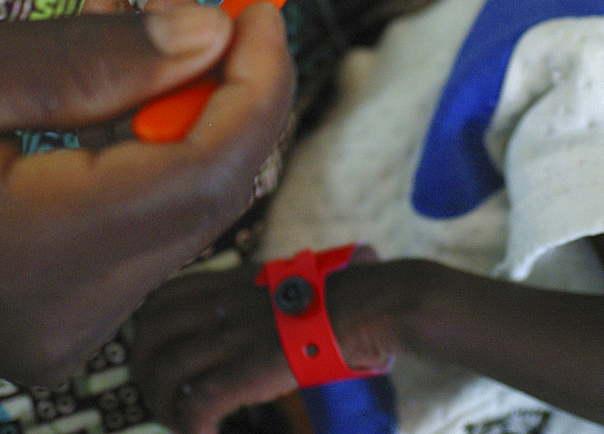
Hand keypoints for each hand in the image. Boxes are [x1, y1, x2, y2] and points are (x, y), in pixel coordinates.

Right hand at [0, 0, 293, 387]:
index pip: (209, 173)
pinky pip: (135, 214)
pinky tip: (103, 78)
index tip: (260, 11)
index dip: (256, 84)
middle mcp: (68, 314)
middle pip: (203, 189)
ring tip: (135, 18)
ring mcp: (62, 320)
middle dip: (217, 83)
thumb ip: (90, 61)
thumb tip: (213, 33)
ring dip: (174, 103)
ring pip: (175, 199)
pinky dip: (139, 139)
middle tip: (190, 2)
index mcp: (41, 256)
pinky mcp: (53, 303)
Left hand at [131, 246, 391, 433]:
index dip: (147, 331)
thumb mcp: (278, 283)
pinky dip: (192, 428)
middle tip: (158, 396)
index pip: (161, 298)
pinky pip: (196, 405)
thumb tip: (244, 318)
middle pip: (149, 333)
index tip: (155, 355)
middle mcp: (221, 305)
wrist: (362, 304)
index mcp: (227, 282)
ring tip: (181, 424)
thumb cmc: (332, 295)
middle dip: (142, 369)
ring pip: (163, 371)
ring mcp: (231, 338)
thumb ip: (249, 297)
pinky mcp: (245, 371)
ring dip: (163, 405)